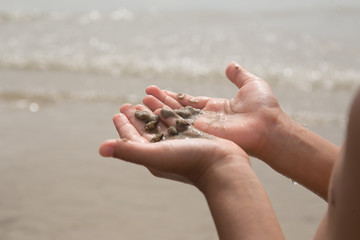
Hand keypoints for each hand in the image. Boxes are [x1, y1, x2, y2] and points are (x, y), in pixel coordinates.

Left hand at [99, 103, 249, 186]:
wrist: (224, 165)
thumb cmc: (189, 162)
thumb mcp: (155, 155)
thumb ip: (128, 150)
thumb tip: (100, 149)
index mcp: (152, 156)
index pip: (132, 139)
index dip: (123, 127)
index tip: (117, 112)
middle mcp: (164, 150)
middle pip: (145, 131)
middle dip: (136, 117)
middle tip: (127, 104)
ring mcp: (179, 144)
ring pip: (160, 124)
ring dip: (151, 111)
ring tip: (144, 98)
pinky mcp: (193, 137)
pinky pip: (176, 120)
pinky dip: (169, 111)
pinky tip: (165, 104)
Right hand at [143, 61, 282, 156]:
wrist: (268, 127)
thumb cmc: (264, 107)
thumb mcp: (251, 84)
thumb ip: (238, 75)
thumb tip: (230, 64)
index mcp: (215, 107)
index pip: (188, 101)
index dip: (173, 96)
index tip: (157, 90)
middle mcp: (205, 118)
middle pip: (177, 109)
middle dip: (160, 101)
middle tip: (144, 95)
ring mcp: (202, 127)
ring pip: (175, 117)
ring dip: (158, 109)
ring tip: (142, 102)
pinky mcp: (201, 133)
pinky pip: (180, 126)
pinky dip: (165, 120)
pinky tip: (151, 114)